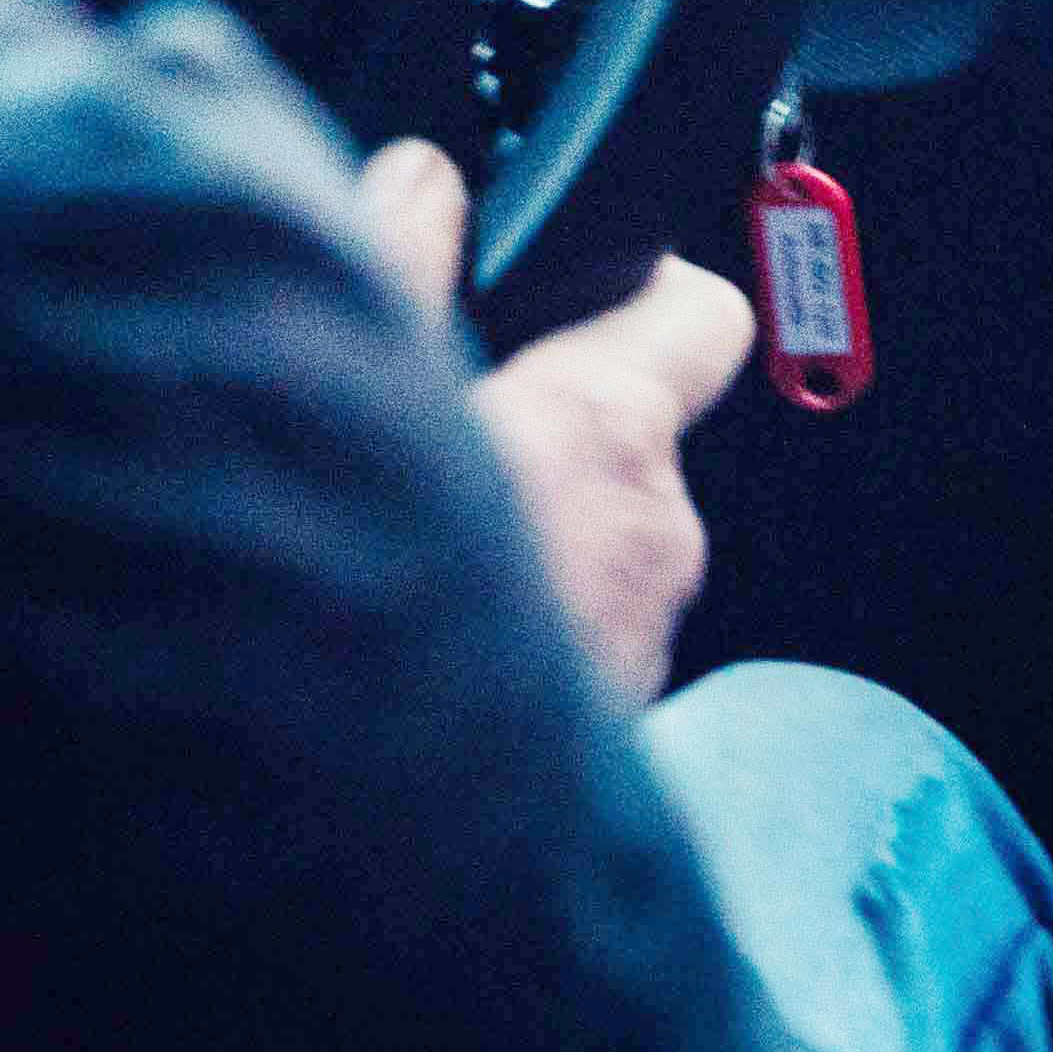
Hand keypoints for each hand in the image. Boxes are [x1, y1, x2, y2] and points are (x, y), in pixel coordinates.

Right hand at [356, 138, 754, 707]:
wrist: (356, 874)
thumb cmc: (359, 623)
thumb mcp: (356, 393)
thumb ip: (396, 267)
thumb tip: (420, 177)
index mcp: (612, 435)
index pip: (696, 311)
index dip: (636, 283)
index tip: (564, 274)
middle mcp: (652, 546)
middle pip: (622, 436)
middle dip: (532, 421)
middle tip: (417, 421)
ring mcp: (630, 657)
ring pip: (580, 549)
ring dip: (503, 532)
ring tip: (384, 542)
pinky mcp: (593, 747)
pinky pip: (554, 643)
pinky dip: (492, 625)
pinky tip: (390, 640)